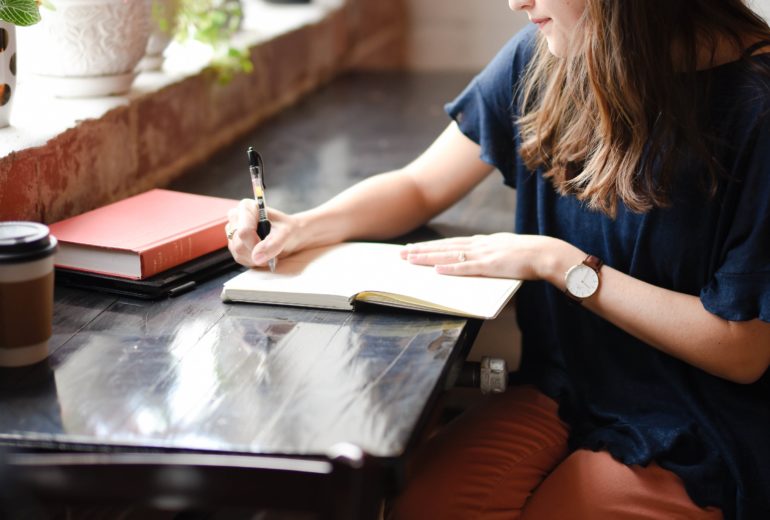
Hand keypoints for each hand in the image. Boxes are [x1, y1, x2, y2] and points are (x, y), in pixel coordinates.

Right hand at [226, 199, 297, 267]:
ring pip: (238, 253)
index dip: (256, 244)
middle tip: (272, 251)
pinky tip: (262, 254)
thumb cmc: (288, 229)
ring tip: (269, 252)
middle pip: (239, 244)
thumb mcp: (286, 233)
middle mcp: (236, 217)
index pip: (244, 231)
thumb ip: (273, 244)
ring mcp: (232, 231)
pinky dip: (253, 260)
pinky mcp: (233, 243)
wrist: (289, 235)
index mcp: (246, 207)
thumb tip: (257, 257)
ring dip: (256, 258)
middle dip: (257, 253)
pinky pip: (239, 258)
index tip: (269, 248)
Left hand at [401, 233, 564, 280]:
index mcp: (483, 242)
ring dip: (428, 257)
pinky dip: (450, 268)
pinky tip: (436, 269)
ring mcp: (484, 254)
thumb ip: (491, 255)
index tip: (415, 247)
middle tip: (401, 253)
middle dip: (421, 250)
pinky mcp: (490, 266)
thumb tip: (481, 261)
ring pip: (449, 255)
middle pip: (444, 246)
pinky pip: (466, 268)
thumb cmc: (530, 255)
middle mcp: (479, 245)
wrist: (546, 253)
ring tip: (410, 259)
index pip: (451, 243)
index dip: (431, 246)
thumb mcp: (506, 251)